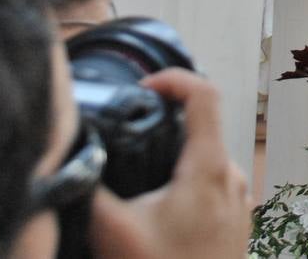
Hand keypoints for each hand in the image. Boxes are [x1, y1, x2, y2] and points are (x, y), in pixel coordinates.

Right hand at [88, 69, 252, 258]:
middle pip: (202, 126)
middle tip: (129, 132)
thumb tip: (69, 158)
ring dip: (173, 158)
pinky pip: (210, 186)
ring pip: (205, 159)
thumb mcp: (112, 231)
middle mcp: (232, 178)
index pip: (204, 94)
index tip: (143, 86)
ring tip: (137, 177)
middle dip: (165, 123)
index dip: (174, 78)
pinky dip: (183, 183)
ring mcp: (238, 202)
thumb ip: (88, 188)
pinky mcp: (235, 223)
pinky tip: (155, 206)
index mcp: (210, 168)